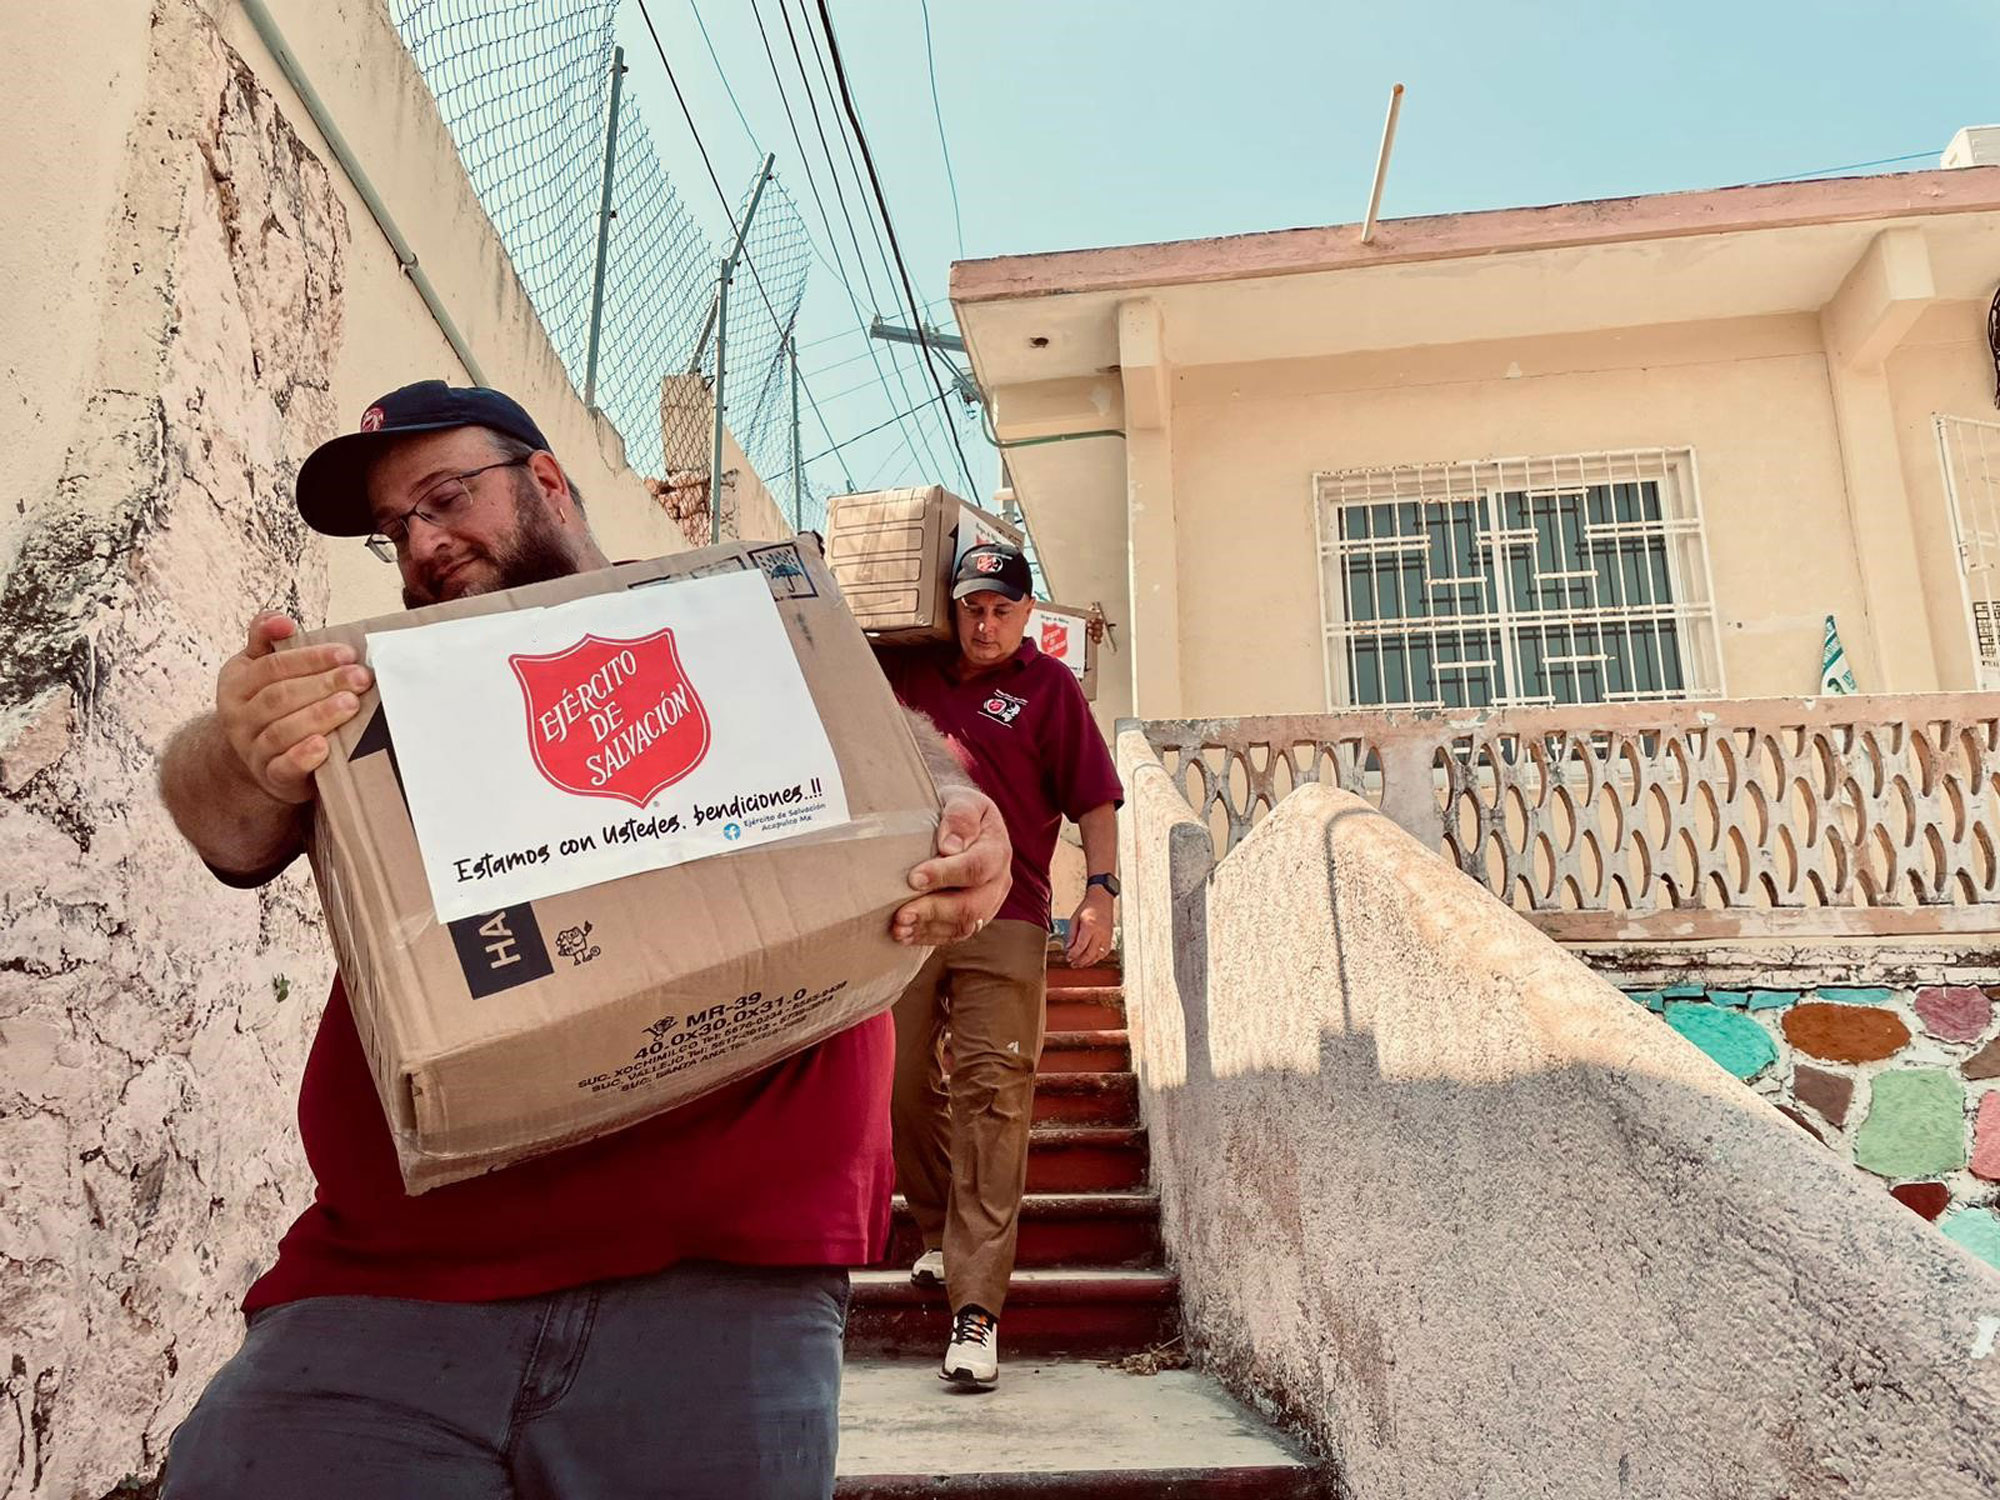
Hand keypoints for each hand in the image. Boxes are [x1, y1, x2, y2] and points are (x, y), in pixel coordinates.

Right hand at [216, 612, 372, 804]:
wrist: (258, 758)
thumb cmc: (271, 705)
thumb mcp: (259, 668)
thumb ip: (267, 639)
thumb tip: (281, 620)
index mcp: (236, 683)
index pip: (273, 666)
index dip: (310, 658)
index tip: (347, 653)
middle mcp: (239, 717)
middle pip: (281, 696)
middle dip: (324, 684)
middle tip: (360, 677)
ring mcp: (253, 749)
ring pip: (283, 730)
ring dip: (319, 716)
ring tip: (351, 704)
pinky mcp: (271, 777)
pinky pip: (283, 767)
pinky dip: (303, 757)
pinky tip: (324, 746)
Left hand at [892, 785, 1011, 945]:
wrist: (961, 822)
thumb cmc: (957, 809)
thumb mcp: (961, 799)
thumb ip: (959, 817)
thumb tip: (950, 846)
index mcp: (997, 849)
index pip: (976, 867)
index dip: (945, 875)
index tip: (914, 878)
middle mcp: (999, 880)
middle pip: (972, 905)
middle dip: (934, 911)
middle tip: (901, 914)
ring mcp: (989, 902)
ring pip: (964, 925)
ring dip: (929, 929)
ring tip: (899, 928)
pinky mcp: (974, 916)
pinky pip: (956, 934)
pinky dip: (929, 937)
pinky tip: (905, 935)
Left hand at [1065, 887, 1114, 967]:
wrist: (1101, 900)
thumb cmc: (1088, 907)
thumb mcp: (1074, 919)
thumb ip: (1071, 935)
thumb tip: (1068, 948)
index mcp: (1089, 927)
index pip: (1080, 946)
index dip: (1073, 954)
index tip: (1068, 957)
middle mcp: (1100, 933)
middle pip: (1090, 954)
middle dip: (1080, 961)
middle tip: (1073, 964)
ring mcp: (1106, 937)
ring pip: (1098, 956)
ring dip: (1088, 962)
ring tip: (1080, 964)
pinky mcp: (1110, 938)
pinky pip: (1104, 953)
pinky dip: (1097, 958)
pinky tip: (1090, 959)